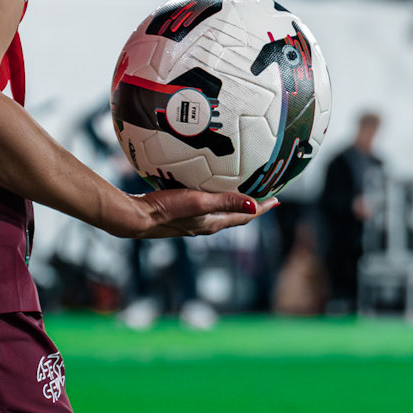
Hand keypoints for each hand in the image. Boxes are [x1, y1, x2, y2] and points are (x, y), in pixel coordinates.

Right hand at [108, 188, 276, 238]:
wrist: (135, 217)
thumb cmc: (167, 209)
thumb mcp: (200, 203)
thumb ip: (226, 202)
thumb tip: (256, 205)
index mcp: (213, 223)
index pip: (245, 217)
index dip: (261, 209)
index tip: (277, 200)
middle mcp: (204, 225)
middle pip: (234, 215)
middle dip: (250, 206)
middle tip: (262, 193)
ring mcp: (191, 221)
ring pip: (218, 211)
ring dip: (231, 202)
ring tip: (238, 189)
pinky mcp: (178, 214)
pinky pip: (202, 206)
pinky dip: (212, 198)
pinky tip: (204, 186)